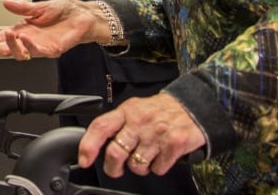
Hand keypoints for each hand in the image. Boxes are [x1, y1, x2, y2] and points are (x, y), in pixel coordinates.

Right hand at [0, 0, 101, 58]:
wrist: (84, 15)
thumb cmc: (65, 11)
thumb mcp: (39, 6)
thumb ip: (22, 7)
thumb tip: (6, 4)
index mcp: (25, 29)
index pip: (5, 37)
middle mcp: (31, 40)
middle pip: (9, 48)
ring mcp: (41, 46)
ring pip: (22, 53)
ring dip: (11, 46)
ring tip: (5, 35)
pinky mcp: (53, 49)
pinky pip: (39, 51)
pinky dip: (30, 45)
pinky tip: (24, 38)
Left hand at [77, 93, 206, 177]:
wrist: (193, 108)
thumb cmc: (160, 111)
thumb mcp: (135, 109)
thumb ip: (118, 123)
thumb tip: (96, 142)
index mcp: (127, 111)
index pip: (101, 126)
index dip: (89, 145)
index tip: (84, 159)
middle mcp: (140, 121)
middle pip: (115, 152)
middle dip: (112, 167)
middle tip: (115, 169)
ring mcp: (157, 133)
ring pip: (136, 165)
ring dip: (139, 168)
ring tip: (145, 157)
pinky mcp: (174, 144)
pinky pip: (157, 169)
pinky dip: (158, 168)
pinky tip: (161, 156)